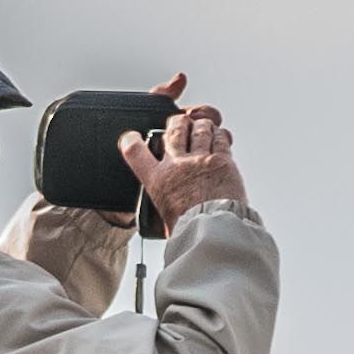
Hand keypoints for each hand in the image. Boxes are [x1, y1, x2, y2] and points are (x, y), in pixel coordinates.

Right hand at [116, 71, 247, 233]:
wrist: (213, 231)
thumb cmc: (190, 229)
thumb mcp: (164, 216)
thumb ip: (163, 204)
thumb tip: (163, 217)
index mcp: (158, 180)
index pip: (135, 152)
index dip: (131, 140)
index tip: (132, 137)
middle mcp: (177, 166)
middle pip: (174, 129)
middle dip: (177, 122)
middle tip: (180, 123)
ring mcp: (201, 161)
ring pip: (199, 128)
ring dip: (201, 125)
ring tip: (203, 127)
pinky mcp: (222, 161)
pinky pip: (220, 138)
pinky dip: (220, 135)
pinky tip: (220, 137)